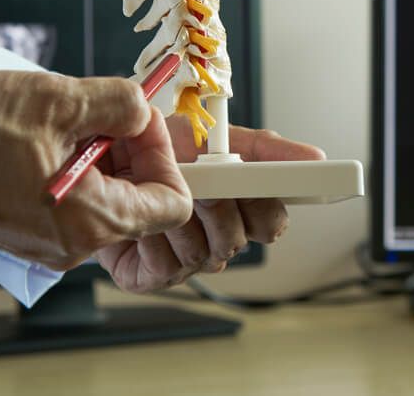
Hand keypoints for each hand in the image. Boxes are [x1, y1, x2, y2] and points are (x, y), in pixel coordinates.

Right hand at [0, 71, 191, 271]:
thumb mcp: (64, 101)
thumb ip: (122, 104)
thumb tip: (142, 110)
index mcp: (94, 221)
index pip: (174, 205)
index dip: (167, 156)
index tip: (141, 122)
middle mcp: (75, 244)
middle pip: (140, 199)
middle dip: (134, 150)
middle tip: (110, 111)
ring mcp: (49, 242)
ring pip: (105, 198)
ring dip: (103, 155)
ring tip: (71, 121)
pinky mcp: (25, 233)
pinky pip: (73, 204)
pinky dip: (76, 169)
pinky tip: (50, 138)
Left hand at [96, 119, 324, 292]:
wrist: (98, 156)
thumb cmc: (158, 147)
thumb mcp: (216, 137)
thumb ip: (265, 149)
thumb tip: (315, 158)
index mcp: (238, 207)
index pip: (272, 221)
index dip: (271, 209)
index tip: (278, 192)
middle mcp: (215, 236)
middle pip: (239, 240)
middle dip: (223, 206)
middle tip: (208, 180)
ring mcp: (184, 259)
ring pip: (204, 253)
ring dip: (184, 216)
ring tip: (163, 188)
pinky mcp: (149, 275)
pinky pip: (166, 266)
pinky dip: (154, 236)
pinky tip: (143, 214)